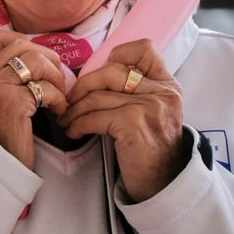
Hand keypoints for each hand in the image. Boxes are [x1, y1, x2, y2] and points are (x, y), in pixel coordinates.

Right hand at [0, 29, 67, 169]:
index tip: (38, 58)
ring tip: (60, 96)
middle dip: (47, 58)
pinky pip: (45, 88)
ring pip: (36, 61)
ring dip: (56, 77)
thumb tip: (37, 55)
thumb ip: (4, 75)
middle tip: (57, 78)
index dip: (23, 41)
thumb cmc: (0, 133)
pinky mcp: (13, 102)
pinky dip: (59, 98)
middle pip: (22, 45)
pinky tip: (59, 111)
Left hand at [59, 39, 184, 201]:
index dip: (118, 54)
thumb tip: (92, 74)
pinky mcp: (134, 124)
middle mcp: (162, 92)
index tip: (100, 73)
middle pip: (111, 71)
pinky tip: (73, 131)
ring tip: (66, 119)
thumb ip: (134, 90)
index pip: (144, 49)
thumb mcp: (151, 111)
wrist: (163, 184)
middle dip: (82, 86)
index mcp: (167, 84)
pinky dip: (78, 124)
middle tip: (68, 101)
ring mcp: (149, 107)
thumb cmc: (149, 146)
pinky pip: (94, 116)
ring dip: (74, 109)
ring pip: (98, 96)